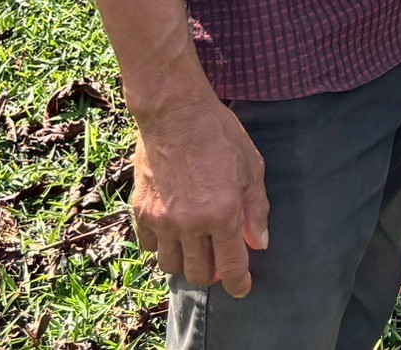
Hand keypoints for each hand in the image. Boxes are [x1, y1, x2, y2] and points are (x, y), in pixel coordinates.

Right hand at [131, 95, 268, 296]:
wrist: (175, 112)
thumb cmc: (218, 134)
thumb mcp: (251, 167)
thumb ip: (256, 209)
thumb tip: (258, 243)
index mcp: (222, 214)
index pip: (230, 267)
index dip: (238, 283)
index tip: (241, 288)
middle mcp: (190, 223)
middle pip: (198, 273)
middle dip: (212, 274)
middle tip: (218, 261)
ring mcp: (162, 219)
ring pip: (171, 265)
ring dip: (185, 262)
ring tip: (194, 247)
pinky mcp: (141, 210)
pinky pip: (149, 245)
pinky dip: (162, 245)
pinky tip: (172, 231)